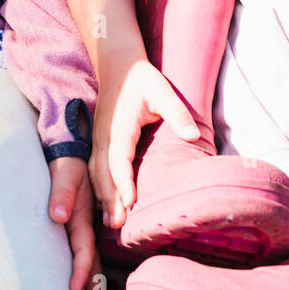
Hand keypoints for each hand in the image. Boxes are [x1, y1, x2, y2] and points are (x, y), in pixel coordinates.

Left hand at [48, 157, 103, 289]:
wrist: (69, 150)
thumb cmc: (64, 162)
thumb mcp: (63, 173)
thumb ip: (61, 193)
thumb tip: (58, 217)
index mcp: (82, 217)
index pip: (84, 250)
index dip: (80, 271)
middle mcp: (85, 227)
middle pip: (92, 265)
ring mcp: (83, 228)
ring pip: (90, 264)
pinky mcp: (77, 227)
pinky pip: (83, 256)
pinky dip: (85, 275)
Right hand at [90, 58, 199, 228]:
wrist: (118, 64)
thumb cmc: (142, 79)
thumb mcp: (162, 91)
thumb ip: (177, 113)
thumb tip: (193, 137)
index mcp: (119, 126)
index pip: (118, 159)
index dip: (123, 182)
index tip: (130, 202)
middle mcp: (104, 136)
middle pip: (103, 172)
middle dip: (109, 199)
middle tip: (118, 225)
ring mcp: (98, 138)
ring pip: (96, 173)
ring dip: (103, 197)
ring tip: (112, 223)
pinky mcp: (99, 140)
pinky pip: (95, 169)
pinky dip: (99, 188)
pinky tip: (107, 205)